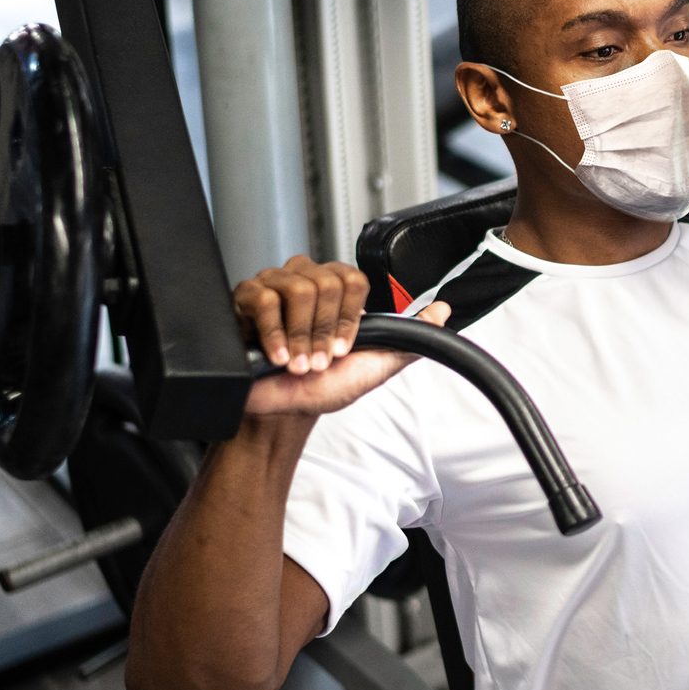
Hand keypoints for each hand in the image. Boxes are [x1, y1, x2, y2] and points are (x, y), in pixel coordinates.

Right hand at [233, 256, 451, 416]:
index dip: (350, 318)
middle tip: (319, 360)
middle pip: (325, 283)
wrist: (285, 410)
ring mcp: (274, 285)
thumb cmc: (325, 385)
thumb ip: (410, 336)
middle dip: (324, 332)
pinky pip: (263, 300)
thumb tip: (442, 311)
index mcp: (337, 289)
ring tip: (298, 363)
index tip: (344, 349)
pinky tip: (278, 356)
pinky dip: (274, 334)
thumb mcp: (375, 363)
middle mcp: (307, 279)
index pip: (352, 278)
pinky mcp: (246, 299)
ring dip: (301, 337)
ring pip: (297, 289)